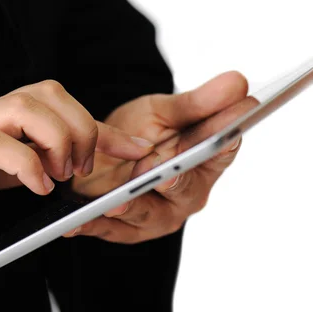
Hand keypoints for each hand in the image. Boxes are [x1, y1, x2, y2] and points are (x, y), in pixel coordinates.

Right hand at [0, 80, 152, 227]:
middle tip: (83, 168)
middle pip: (49, 92)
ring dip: (58, 140)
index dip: (102, 123)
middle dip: (81, 127)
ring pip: (27, 106)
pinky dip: (27, 164)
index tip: (135, 148)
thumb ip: (30, 162)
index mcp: (2, 115)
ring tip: (62, 175)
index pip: (59, 102)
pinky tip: (37, 187)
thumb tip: (66, 172)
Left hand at [66, 71, 256, 242]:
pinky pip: (108, 229)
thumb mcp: (164, 111)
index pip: (223, 150)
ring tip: (116, 201)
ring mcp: (157, 215)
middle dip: (172, 179)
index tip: (224, 135)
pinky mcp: (125, 229)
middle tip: (160, 170)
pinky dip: (91, 225)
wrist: (103, 154)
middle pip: (184, 188)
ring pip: (146, 213)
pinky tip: (74, 223)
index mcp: (206, 162)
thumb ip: (196, 103)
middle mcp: (187, 193)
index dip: (222, 143)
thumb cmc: (140, 133)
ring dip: (131, 207)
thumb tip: (238, 82)